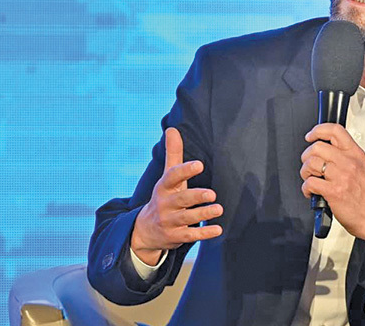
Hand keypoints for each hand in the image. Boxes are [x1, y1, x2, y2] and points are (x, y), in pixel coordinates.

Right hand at [131, 127, 222, 264]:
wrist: (145, 230)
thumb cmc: (164, 196)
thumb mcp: (167, 177)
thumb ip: (173, 154)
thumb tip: (172, 129)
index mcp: (164, 187)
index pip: (172, 177)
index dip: (185, 170)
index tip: (199, 164)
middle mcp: (165, 204)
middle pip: (181, 199)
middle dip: (196, 196)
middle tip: (212, 194)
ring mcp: (169, 221)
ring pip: (186, 218)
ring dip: (203, 214)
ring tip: (219, 209)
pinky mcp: (175, 237)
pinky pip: (190, 236)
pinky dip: (203, 234)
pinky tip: (218, 230)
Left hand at [300, 123, 364, 249]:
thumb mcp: (363, 168)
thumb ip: (347, 156)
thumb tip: (327, 150)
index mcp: (356, 154)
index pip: (335, 131)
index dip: (318, 130)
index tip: (311, 136)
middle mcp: (348, 162)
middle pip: (317, 147)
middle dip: (307, 156)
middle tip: (309, 165)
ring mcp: (341, 176)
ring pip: (311, 163)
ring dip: (305, 172)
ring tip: (310, 179)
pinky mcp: (333, 191)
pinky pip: (310, 183)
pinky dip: (306, 188)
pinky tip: (312, 192)